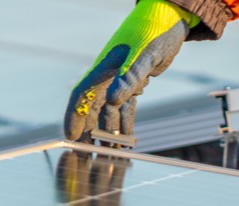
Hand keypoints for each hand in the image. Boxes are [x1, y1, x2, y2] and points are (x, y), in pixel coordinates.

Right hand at [64, 0, 198, 141]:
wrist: (168, 19)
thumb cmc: (153, 32)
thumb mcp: (144, 55)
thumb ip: (129, 77)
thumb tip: (112, 101)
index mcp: (104, 68)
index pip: (82, 96)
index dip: (75, 116)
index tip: (70, 137)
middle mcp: (109, 76)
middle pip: (93, 108)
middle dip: (89, 131)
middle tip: (87, 154)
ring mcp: (120, 80)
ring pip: (110, 111)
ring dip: (109, 131)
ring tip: (111, 154)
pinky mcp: (135, 83)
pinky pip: (126, 107)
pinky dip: (125, 123)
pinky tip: (127, 139)